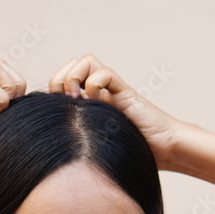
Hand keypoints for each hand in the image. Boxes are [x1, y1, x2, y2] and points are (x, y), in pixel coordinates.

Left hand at [48, 54, 183, 169]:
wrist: (164, 149)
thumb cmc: (132, 152)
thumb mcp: (94, 146)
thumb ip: (76, 139)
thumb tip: (50, 145)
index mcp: (88, 103)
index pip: (62, 80)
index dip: (54, 88)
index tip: (56, 110)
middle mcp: (99, 92)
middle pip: (71, 65)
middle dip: (61, 79)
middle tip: (66, 100)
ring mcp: (112, 90)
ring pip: (86, 61)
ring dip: (76, 76)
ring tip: (79, 98)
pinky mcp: (124, 92)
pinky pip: (104, 73)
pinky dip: (95, 84)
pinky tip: (98, 102)